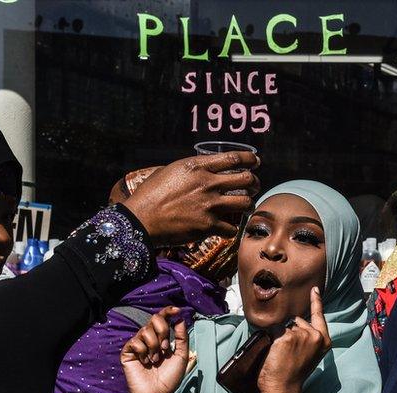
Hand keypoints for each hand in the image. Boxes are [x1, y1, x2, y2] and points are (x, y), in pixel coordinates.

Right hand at [120, 307, 189, 392]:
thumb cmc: (170, 378)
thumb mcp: (181, 356)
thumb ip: (182, 338)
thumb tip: (180, 319)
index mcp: (162, 338)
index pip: (163, 318)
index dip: (168, 311)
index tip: (177, 310)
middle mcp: (150, 339)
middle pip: (154, 319)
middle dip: (163, 331)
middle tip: (166, 348)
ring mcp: (138, 345)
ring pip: (145, 331)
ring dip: (154, 346)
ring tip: (155, 360)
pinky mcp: (128, 352)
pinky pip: (135, 342)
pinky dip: (143, 352)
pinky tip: (145, 362)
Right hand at [122, 152, 260, 245]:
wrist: (141, 220)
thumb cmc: (150, 194)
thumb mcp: (170, 171)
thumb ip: (191, 169)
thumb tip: (203, 169)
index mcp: (197, 167)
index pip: (234, 158)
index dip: (249, 159)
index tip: (255, 161)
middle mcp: (207, 184)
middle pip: (246, 179)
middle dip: (254, 182)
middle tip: (254, 186)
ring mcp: (210, 205)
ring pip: (245, 203)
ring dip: (248, 204)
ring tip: (246, 206)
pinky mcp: (208, 226)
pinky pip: (232, 228)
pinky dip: (232, 229)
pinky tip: (228, 228)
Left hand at [257, 287, 331, 392]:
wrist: (283, 387)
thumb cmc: (293, 374)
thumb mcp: (308, 355)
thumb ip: (307, 339)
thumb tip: (292, 323)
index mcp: (324, 341)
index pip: (319, 316)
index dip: (316, 302)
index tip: (314, 289)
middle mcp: (315, 335)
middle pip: (297, 321)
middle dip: (289, 331)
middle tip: (288, 353)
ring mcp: (301, 335)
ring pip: (284, 326)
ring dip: (279, 336)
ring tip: (281, 355)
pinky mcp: (286, 336)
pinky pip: (274, 329)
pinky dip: (271, 338)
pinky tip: (275, 352)